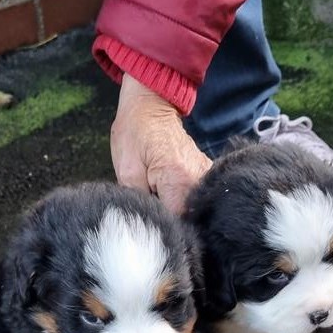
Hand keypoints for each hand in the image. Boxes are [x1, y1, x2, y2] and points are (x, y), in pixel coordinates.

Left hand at [110, 74, 210, 213]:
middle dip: (170, 220)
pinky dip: (183, 201)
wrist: (150, 105)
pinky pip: (197, 198)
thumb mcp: (126, 172)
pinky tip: (169, 193)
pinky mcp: (205, 174)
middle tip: (152, 207)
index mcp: (178, 180)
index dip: (163, 228)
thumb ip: (141, 204)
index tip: (151, 222)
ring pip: (193, 210)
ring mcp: (205, 176)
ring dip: (176, 210)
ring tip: (159, 196)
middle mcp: (199, 179)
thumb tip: (151, 225)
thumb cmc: (135, 133)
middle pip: (188, 218)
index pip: (176, 223)